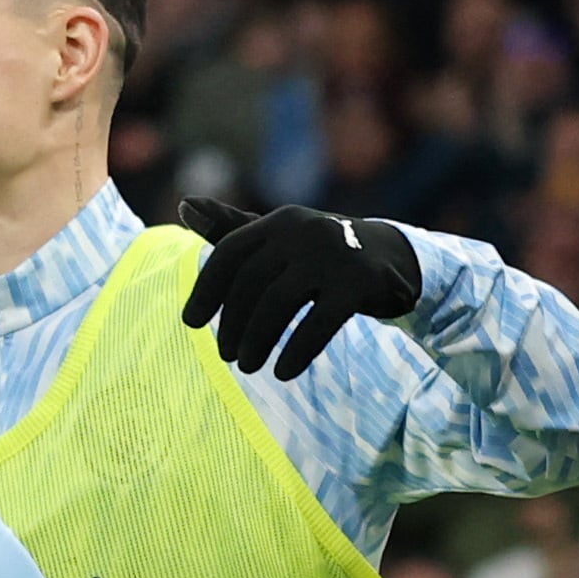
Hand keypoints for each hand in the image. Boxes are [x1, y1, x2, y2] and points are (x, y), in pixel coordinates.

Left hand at [178, 198, 421, 379]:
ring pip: (278, 303)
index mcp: (279, 221)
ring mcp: (334, 254)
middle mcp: (304, 230)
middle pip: (250, 282)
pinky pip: (319, 323)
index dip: (206, 290)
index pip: (230, 253)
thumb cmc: (321, 254)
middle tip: (226, 356)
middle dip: (232, 324)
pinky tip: (283, 373)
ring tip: (248, 366)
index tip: (190, 323)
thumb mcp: (280, 240)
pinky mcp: (360, 283)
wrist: (394, 259)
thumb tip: (184, 204)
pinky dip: (297, 351)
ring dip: (257, 341)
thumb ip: (233, 229)